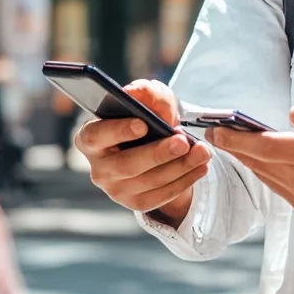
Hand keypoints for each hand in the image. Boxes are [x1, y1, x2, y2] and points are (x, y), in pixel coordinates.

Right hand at [74, 79, 210, 227]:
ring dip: (179, 167)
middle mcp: (98, 167)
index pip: (95, 136)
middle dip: (158, 153)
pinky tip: (200, 167)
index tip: (142, 124)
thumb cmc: (148, 115)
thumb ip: (144, 91)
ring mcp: (115, 189)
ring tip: (202, 152)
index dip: (117, 131)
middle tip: (183, 141)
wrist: (159, 141)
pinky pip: (160, 197)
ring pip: (147, 182)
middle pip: (126, 165)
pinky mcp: (135, 202)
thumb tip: (134, 92)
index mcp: (90, 137)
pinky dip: (183, 181)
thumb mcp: (150, 98)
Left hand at [209, 104, 293, 230]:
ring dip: (247, 159)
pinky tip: (260, 159)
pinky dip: (264, 172)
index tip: (216, 128)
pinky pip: (278, 187)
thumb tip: (292, 112)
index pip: (266, 147)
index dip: (237, 138)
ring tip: (232, 141)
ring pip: (266, 176)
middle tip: (214, 130)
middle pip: (260, 163)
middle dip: (235, 147)